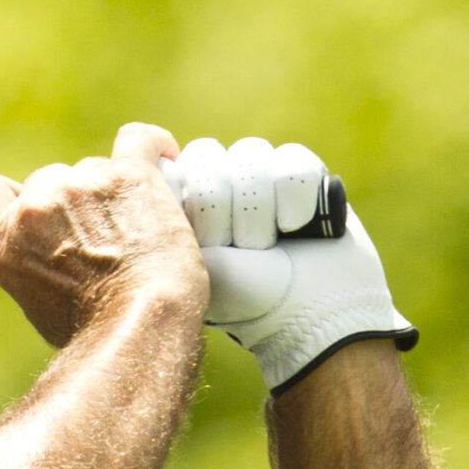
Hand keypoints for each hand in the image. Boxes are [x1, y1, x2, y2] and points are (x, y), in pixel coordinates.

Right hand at [0, 124, 206, 347]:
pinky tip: (162, 157)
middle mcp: (38, 205)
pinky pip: (138, 140)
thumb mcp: (32, 304)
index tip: (21, 208)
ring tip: (135, 226)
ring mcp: (83, 185)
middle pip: (45, 180)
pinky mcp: (130, 175)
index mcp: (3, 238)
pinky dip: (152, 147)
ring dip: (108, 191)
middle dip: (67, 204)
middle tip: (94, 237)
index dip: (1, 197)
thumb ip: (11, 271)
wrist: (141, 322)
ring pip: (91, 169)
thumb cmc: (88, 326)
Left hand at [170, 137, 418, 391]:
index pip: (171, 166)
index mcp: (180, 205)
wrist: (309, 313)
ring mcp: (259, 178)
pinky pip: (292, 162)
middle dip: (223, 211)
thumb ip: (166, 210)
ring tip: (267, 246)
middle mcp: (217, 186)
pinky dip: (296, 199)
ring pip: (249, 155)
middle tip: (236, 250)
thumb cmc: (241, 295)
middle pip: (206, 155)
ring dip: (260, 210)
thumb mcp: (190, 258)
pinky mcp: (303, 175)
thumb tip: (158, 164)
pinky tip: (299, 227)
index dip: (194, 204)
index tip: (205, 244)